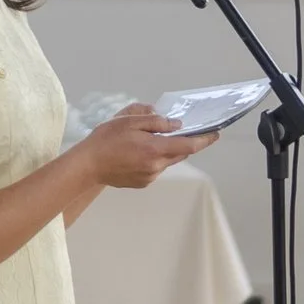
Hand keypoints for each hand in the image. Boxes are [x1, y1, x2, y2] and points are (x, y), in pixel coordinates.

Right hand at [80, 103, 217, 188]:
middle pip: (180, 153)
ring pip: (167, 160)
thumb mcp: (129, 121)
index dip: (205, 139)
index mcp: (155, 149)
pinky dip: (154, 158)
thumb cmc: (106, 139)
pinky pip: (156, 168)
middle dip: (184, 141)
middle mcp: (156, 166)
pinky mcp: (143, 182)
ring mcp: (150, 176)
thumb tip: (175, 125)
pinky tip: (137, 151)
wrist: (87, 165)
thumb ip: (155, 122)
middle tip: (182, 129)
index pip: (189, 145)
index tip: (216, 133)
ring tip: (147, 138)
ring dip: (165, 149)